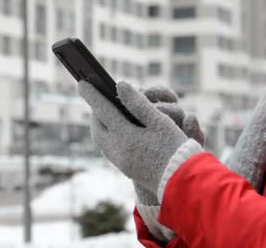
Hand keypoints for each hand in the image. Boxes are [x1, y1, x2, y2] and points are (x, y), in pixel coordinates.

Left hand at [78, 80, 200, 194]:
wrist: (183, 183)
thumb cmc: (176, 149)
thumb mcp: (160, 122)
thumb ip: (139, 103)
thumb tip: (121, 86)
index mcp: (126, 137)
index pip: (104, 111)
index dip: (93, 96)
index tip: (81, 83)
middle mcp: (118, 151)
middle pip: (97, 129)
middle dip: (94, 113)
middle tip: (95, 100)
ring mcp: (121, 163)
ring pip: (101, 141)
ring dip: (99, 126)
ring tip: (103, 114)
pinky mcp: (127, 170)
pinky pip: (109, 150)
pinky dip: (108, 137)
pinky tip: (115, 131)